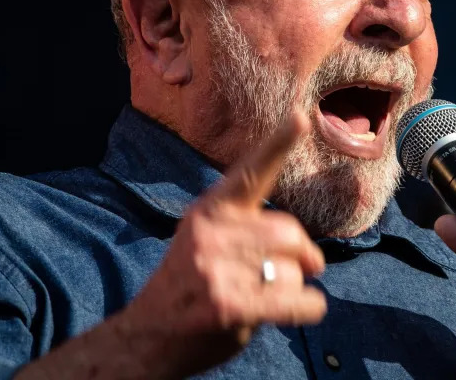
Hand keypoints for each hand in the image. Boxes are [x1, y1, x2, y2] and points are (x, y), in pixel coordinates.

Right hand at [118, 111, 326, 377]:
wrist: (145, 338)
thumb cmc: (188, 289)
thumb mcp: (205, 242)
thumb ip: (244, 230)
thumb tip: (302, 248)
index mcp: (209, 211)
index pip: (249, 173)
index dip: (277, 145)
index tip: (300, 117)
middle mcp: (212, 233)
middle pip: (288, 231)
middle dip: (305, 254)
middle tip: (306, 269)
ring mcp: (217, 269)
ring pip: (293, 270)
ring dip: (294, 288)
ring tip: (265, 298)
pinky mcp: (229, 305)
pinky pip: (298, 300)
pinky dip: (309, 308)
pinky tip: (300, 311)